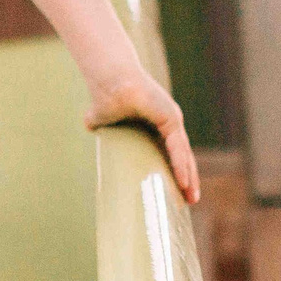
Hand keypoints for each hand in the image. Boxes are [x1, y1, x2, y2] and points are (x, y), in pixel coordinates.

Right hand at [84, 73, 201, 204]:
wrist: (108, 79)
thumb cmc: (104, 94)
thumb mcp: (102, 116)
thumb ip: (99, 121)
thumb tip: (89, 125)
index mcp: (156, 123)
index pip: (171, 153)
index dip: (176, 171)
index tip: (178, 192)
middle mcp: (168, 122)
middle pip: (182, 156)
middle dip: (188, 179)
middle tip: (190, 201)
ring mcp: (172, 119)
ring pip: (184, 154)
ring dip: (189, 177)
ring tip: (191, 197)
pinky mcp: (171, 118)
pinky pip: (177, 147)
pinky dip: (181, 165)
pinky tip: (183, 181)